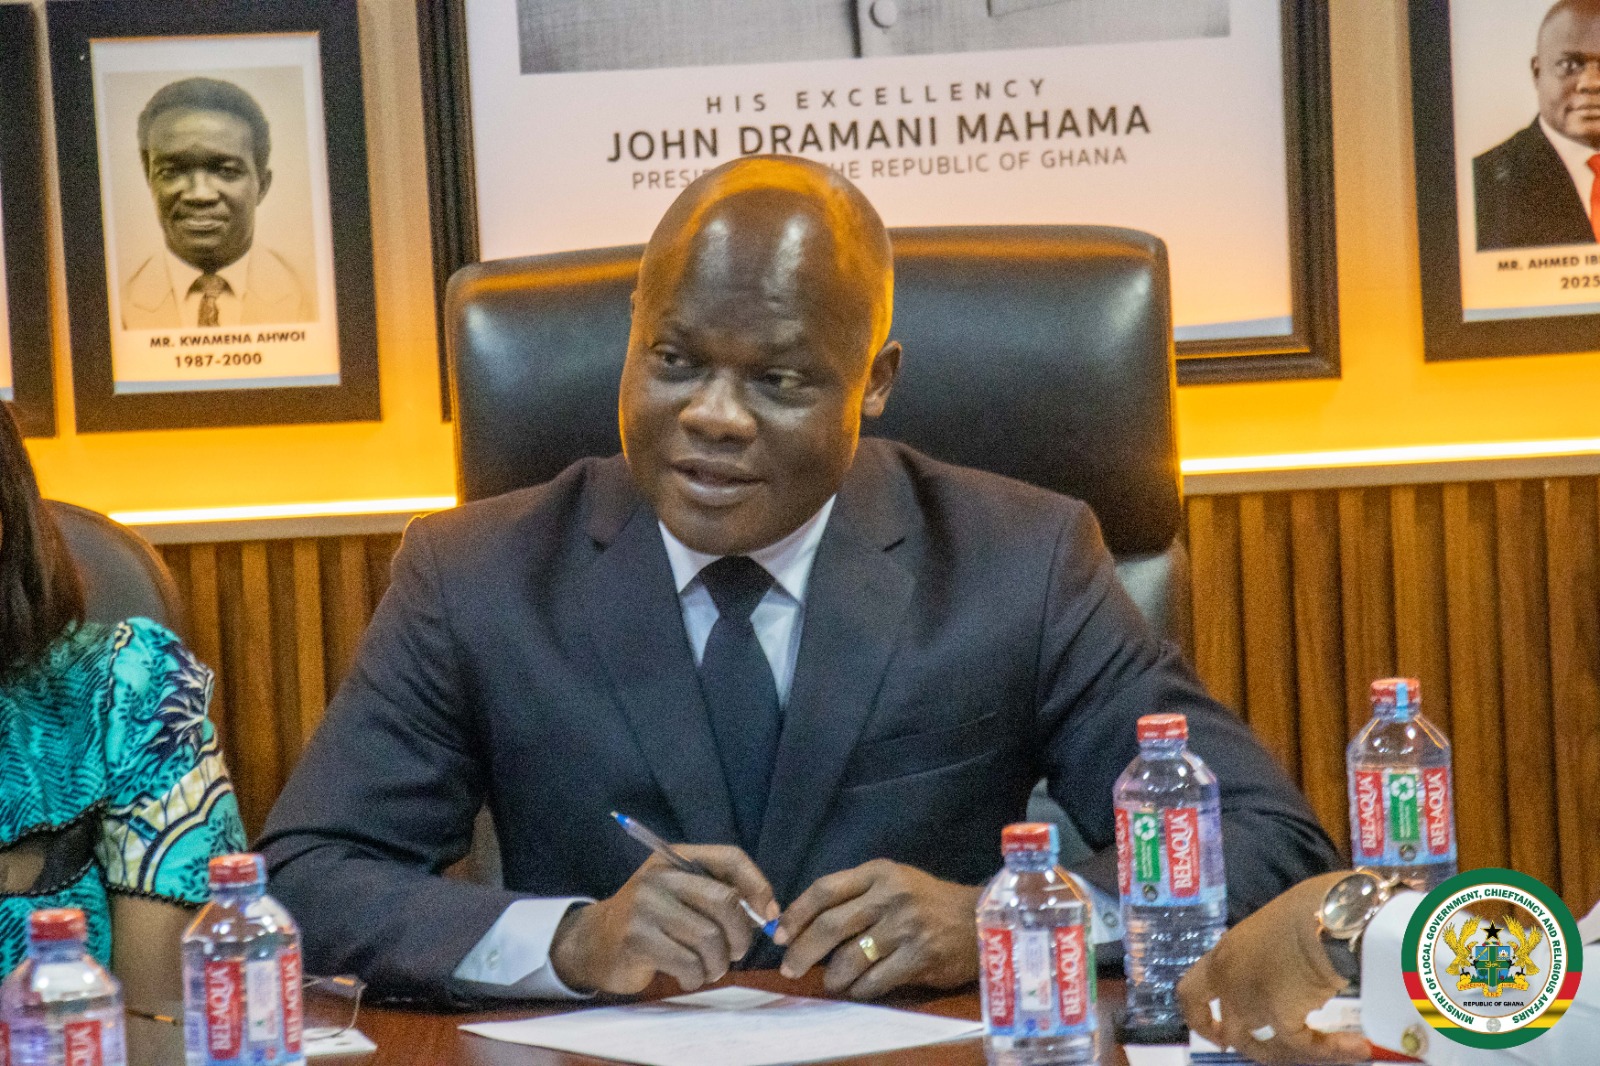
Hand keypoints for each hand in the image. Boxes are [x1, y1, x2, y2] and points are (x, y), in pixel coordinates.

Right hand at [549, 845, 777, 994]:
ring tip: (709, 968)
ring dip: (718, 964)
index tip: (770, 915)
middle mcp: (659, 876)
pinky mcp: (636, 939)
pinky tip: (688, 976)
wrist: (593, 943)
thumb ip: (718, 894)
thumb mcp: (679, 894)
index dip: (758, 885)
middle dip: (740, 935)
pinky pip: (688, 963)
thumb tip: (770, 913)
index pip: (730, 858)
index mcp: (674, 857)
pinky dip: (697, 977)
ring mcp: (645, 906)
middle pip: (725, 901)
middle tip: (734, 952)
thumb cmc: (651, 921)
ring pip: (709, 938)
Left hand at [774, 859, 980, 998]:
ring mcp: (906, 927)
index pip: (825, 890)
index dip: (797, 914)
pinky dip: (860, 989)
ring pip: (850, 958)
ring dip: (833, 976)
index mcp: (879, 873)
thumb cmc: (929, 902)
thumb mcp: (894, 883)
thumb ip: (855, 897)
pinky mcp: (919, 957)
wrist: (981, 920)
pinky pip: (874, 981)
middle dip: (803, 951)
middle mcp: (890, 896)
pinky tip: (860, 988)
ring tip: (832, 981)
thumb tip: (805, 925)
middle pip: (831, 925)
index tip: (780, 934)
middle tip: (790, 968)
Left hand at [1177, 871, 1371, 1063]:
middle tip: (1253, 1048)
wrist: (1331, 912)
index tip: (1214, 1030)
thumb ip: (1265, 957)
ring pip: (1258, 1046)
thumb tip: (1290, 976)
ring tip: (1317, 1051)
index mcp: (1223, 955)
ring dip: (1286, 1053)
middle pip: (1223, 1030)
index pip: (1189, 992)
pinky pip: (1303, 1047)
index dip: (1197, 1016)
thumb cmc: (1309, 908)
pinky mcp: (1281, 1016)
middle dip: (1235, 1043)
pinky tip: (1358, 1047)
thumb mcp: (1272, 930)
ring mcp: (1251, 1000)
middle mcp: (1229, 981)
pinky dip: (1330, 1052)